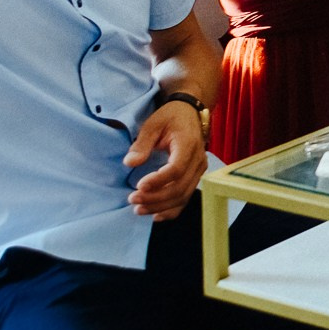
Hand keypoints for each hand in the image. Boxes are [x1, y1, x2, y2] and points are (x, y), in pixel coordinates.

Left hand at [125, 97, 207, 219]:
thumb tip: (129, 163)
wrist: (190, 113)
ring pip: (183, 196)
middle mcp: (198, 161)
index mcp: (188, 145)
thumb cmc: (170, 117)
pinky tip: (156, 215)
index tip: (138, 186)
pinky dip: (172, 210)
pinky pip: (186, 198)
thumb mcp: (153, 124)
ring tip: (138, 209)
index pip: (176, 169)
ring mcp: (199, 171)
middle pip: (179, 187)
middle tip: (132, 200)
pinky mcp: (195, 177)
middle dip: (155, 198)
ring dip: (161, 206)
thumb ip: (142, 144)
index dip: (158, 181)